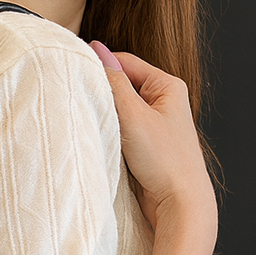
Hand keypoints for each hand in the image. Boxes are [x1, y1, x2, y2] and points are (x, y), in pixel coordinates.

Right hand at [91, 42, 217, 254]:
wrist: (181, 205)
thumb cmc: (165, 161)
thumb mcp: (133, 114)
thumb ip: (113, 82)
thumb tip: (96, 49)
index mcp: (168, 86)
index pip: (125, 62)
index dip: (99, 67)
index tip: (74, 74)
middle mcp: (164, 102)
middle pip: (122, 85)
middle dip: (101, 93)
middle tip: (79, 100)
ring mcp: (155, 125)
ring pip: (119, 109)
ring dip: (104, 115)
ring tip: (91, 122)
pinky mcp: (147, 147)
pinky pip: (121, 130)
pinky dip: (109, 133)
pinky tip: (100, 140)